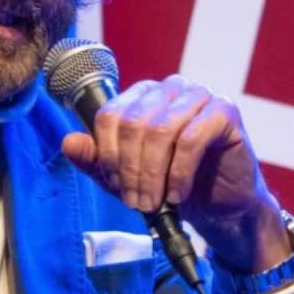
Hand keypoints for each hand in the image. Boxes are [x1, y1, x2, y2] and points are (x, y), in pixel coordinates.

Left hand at [60, 75, 291, 272]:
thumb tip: (69, 143)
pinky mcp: (225, 112)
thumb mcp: (127, 177)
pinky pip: (192, 139)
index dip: (107, 154)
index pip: (109, 115)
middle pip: (133, 123)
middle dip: (129, 169)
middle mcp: (169, 88)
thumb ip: (97, 160)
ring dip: (152, 174)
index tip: (114, 185)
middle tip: (134, 202)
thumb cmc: (173, 183)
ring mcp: (199, 95)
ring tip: (154, 203)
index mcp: (142, 96)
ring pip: (160, 130)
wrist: (221, 205)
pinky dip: (178, 173)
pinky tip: (177, 194)